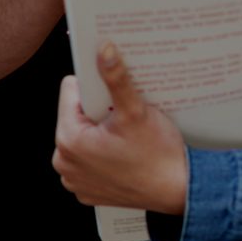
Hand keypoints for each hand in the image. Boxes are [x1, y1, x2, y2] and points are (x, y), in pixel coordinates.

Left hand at [53, 41, 188, 214]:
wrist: (177, 190)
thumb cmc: (158, 155)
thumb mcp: (136, 111)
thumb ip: (116, 79)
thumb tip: (104, 50)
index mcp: (69, 139)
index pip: (70, 92)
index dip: (94, 88)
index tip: (114, 97)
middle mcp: (64, 162)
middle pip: (75, 116)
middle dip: (96, 112)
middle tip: (123, 119)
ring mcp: (74, 179)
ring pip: (81, 137)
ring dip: (98, 133)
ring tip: (124, 138)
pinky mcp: (85, 190)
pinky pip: (87, 161)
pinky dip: (101, 155)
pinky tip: (122, 155)